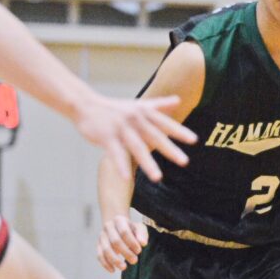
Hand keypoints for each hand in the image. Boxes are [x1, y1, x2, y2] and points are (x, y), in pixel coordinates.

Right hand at [75, 93, 196, 181]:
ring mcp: (120, 128)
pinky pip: (115, 153)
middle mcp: (134, 119)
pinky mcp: (105, 137)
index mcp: (143, 112)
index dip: (179, 131)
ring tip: (158, 178)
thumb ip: (159, 104)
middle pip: (154, 136)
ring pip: (136, 147)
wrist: (85, 104)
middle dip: (169, 149)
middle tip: (184, 161)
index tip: (194, 140)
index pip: (164, 123)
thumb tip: (178, 100)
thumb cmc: (114, 108)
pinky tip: (126, 178)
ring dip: (148, 163)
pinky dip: (120, 165)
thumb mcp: (138, 104)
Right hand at [97, 217, 148, 271]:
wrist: (118, 226)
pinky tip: (113, 270)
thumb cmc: (132, 229)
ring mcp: (102, 236)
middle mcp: (108, 227)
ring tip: (124, 267)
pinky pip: (99, 255)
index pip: (124, 232)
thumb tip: (143, 243)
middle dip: (125, 252)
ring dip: (115, 260)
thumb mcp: (139, 228)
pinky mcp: (98, 245)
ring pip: (106, 250)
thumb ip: (142, 234)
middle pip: (115, 241)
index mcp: (119, 220)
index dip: (132, 242)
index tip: (139, 251)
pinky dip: (105, 264)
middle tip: (134, 261)